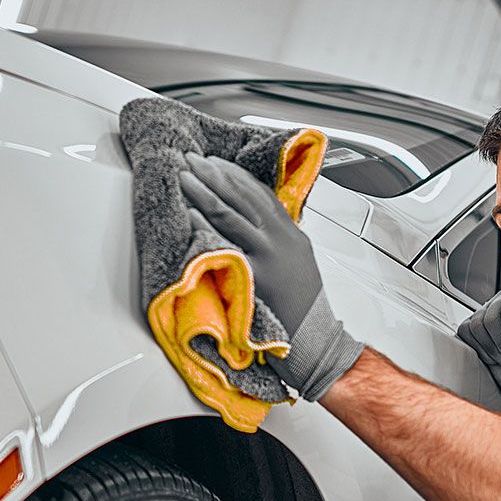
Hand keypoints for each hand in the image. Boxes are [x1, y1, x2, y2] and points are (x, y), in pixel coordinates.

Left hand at [179, 152, 361, 401]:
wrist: (315, 341)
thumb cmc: (302, 310)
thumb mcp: (297, 266)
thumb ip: (278, 244)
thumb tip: (253, 228)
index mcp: (292, 235)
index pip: (261, 193)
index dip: (235, 175)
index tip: (214, 162)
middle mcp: (282, 239)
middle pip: (245, 196)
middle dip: (216, 174)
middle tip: (192, 159)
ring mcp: (269, 255)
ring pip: (233, 213)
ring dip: (205, 190)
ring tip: (185, 176)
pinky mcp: (256, 275)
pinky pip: (226, 243)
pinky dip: (207, 224)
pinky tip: (191, 212)